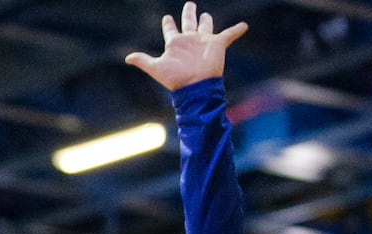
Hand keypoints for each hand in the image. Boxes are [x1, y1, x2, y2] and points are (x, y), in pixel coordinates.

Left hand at [125, 2, 247, 91]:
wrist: (196, 87)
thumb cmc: (176, 79)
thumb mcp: (156, 68)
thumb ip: (144, 61)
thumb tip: (127, 58)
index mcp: (176, 44)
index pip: (171, 30)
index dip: (168, 23)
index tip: (166, 18)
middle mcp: (189, 41)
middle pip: (189, 23)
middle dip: (188, 13)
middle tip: (189, 4)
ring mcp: (203, 42)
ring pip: (206, 26)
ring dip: (206, 20)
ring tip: (205, 15)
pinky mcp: (217, 45)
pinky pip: (229, 35)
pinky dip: (237, 30)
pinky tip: (244, 26)